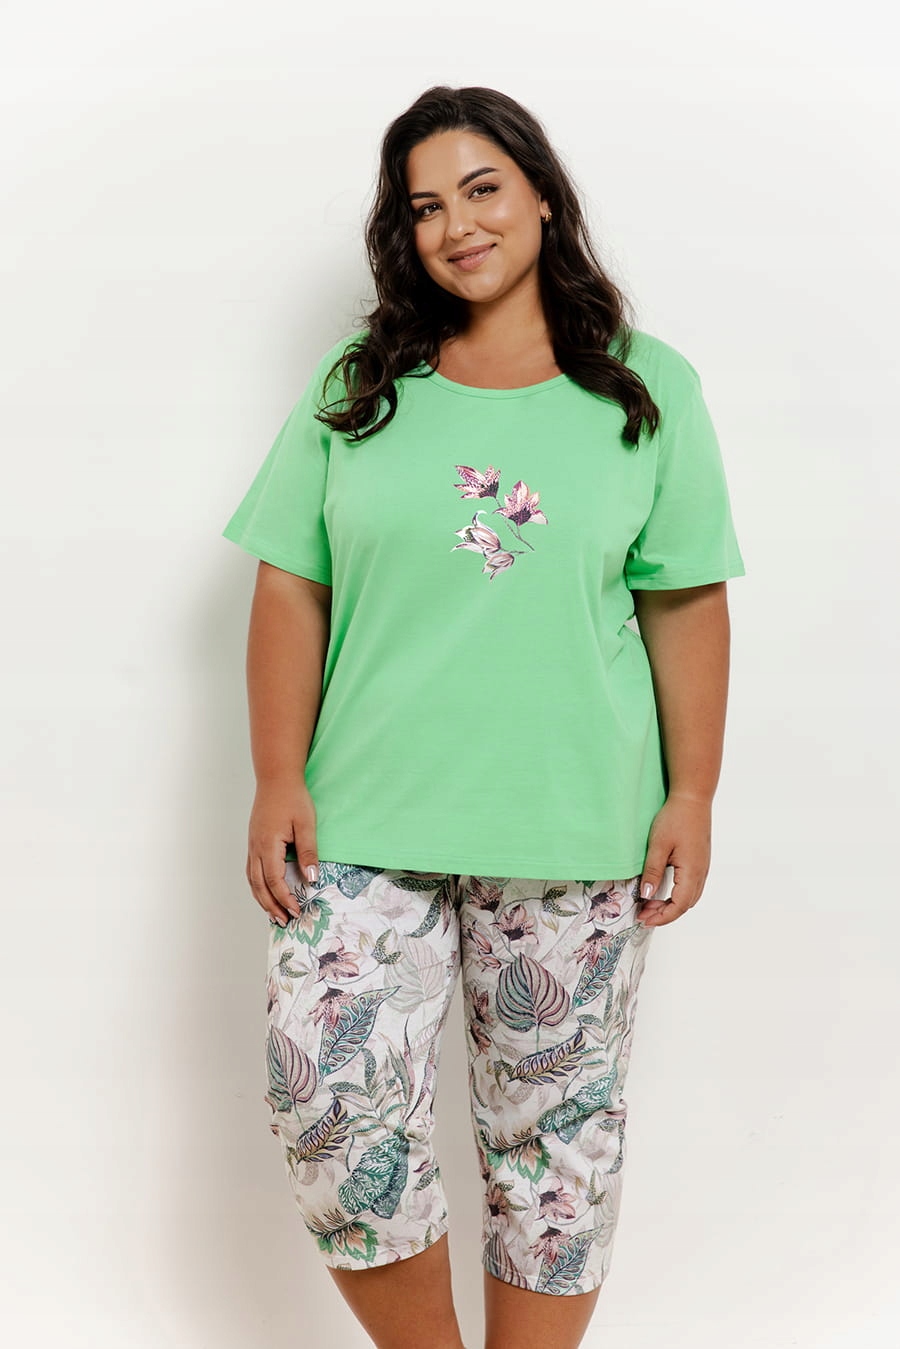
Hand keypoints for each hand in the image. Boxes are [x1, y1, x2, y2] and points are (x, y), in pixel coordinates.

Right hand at [246, 778, 319, 926]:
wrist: (276, 779)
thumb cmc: (293, 799)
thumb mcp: (306, 824)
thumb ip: (308, 852)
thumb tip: (312, 879)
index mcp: (268, 846)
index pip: (274, 881)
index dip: (285, 899)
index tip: (297, 911)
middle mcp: (256, 849)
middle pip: (259, 886)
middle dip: (271, 906)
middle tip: (284, 921)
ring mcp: (252, 845)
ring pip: (253, 880)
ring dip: (262, 899)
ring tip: (274, 914)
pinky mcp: (253, 842)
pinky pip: (252, 870)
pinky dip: (258, 886)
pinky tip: (266, 891)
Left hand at [638, 793, 711, 926]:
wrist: (692, 799)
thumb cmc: (676, 818)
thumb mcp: (658, 845)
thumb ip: (653, 871)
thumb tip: (647, 895)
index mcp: (692, 872)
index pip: (678, 906)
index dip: (662, 917)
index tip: (644, 919)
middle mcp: (701, 873)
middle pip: (685, 905)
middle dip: (664, 914)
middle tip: (643, 913)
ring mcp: (703, 868)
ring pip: (690, 897)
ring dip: (671, 905)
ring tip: (650, 904)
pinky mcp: (701, 862)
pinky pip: (692, 887)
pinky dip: (678, 895)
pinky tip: (664, 890)